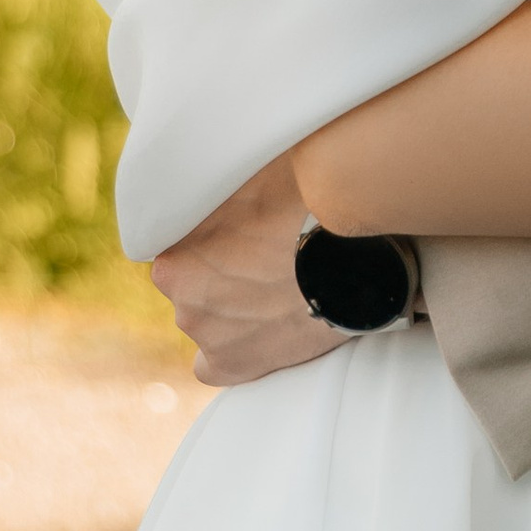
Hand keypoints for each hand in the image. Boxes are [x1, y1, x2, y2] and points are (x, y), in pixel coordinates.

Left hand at [149, 150, 346, 387]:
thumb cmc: (306, 214)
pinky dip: (228, 352)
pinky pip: (211, 366)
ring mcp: (208, 338)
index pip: (176, 248)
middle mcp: (182, 302)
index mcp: (176, 258)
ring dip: (228, 308)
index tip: (239, 234)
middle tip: (260, 259)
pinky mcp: (235, 367)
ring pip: (205, 320)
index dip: (209, 239)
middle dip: (218, 274)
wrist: (354, 266)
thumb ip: (221, 184)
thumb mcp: (256, 179)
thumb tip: (208, 163)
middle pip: (192, 285)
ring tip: (273, 292)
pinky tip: (254, 333)